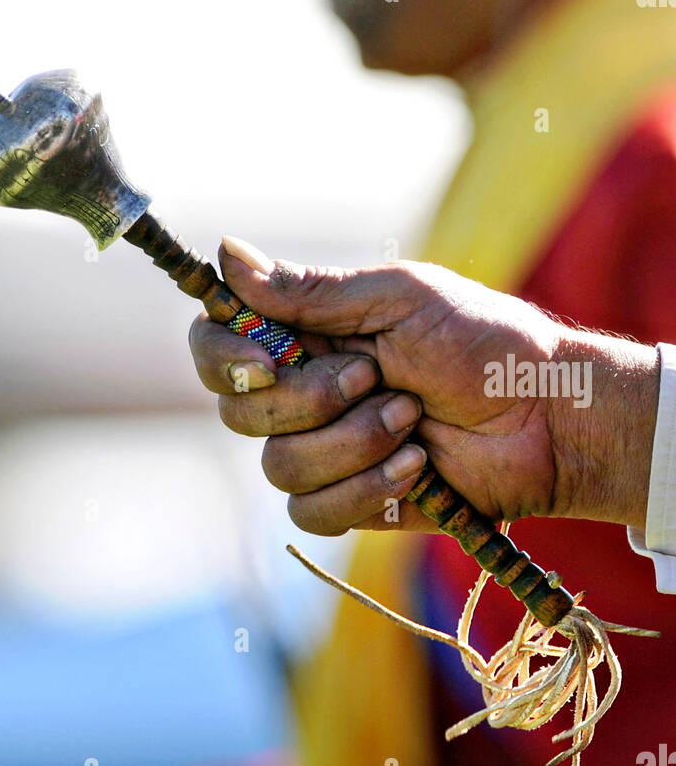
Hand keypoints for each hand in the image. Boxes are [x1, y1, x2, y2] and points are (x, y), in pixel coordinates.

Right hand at [189, 238, 658, 534]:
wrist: (546, 417)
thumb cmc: (482, 340)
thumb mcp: (397, 299)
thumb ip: (309, 290)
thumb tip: (225, 253)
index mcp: (307, 333)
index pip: (218, 345)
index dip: (223, 356)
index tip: (265, 360)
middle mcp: (304, 391)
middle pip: (238, 412)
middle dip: (307, 399)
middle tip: (372, 374)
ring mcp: (326, 449)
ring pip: (278, 467)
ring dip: (350, 443)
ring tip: (411, 418)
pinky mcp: (353, 502)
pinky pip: (313, 512)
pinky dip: (366, 488)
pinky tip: (418, 467)